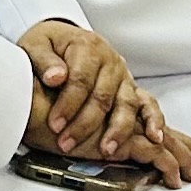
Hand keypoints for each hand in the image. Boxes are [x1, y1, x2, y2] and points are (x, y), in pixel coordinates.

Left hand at [19, 20, 143, 158]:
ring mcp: (123, 75)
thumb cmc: (48, 45)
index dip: (68, 104)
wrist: (62, 40)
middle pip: (103, 96)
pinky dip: (154, 120)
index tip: (54, 124)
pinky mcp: (130, 88)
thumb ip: (44, 61)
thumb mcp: (36, 45)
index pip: (81, 79)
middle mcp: (110, 60)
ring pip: (127, 103)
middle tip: (67, 144)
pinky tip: (154, 137)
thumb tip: (56, 77)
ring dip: (118, 129)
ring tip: (106, 150)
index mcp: (87, 47)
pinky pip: (147, 104)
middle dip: (85, 124)